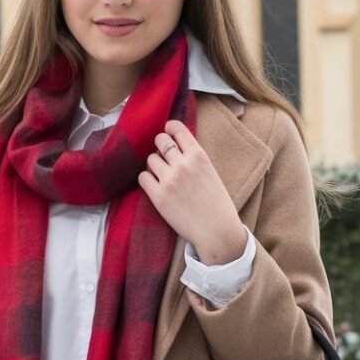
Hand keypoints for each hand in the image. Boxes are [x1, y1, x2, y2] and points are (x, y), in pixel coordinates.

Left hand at [138, 120, 246, 264]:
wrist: (217, 230)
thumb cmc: (216, 203)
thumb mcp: (210, 172)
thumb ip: (194, 158)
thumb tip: (174, 146)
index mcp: (199, 156)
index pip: (177, 129)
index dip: (170, 128)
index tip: (168, 131)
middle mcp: (183, 165)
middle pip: (160, 141)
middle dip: (160, 145)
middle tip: (163, 154)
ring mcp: (169, 180)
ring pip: (150, 159)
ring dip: (154, 165)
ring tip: (163, 175)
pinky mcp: (158, 196)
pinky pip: (143, 177)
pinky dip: (147, 179)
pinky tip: (155, 185)